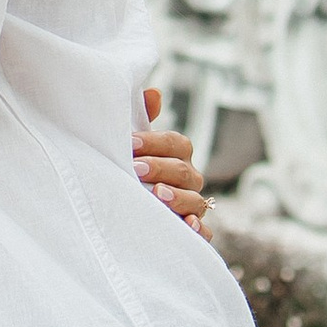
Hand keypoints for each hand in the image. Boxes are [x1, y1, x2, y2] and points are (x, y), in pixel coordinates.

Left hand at [134, 85, 208, 230]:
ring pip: (195, 201)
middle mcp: (189, 180)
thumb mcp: (132, 148)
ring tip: (157, 195)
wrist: (122, 211)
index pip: (177, 144)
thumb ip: (142, 119)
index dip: (155, 142)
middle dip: (160, 169)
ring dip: (177, 198)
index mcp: (177, 156)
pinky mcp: (192, 233)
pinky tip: (187, 226)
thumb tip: (153, 93)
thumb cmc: (129, 171)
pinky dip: (199, 231)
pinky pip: (205, 234)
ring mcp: (192, 206)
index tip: (130, 144)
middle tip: (136, 170)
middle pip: (184, 171)